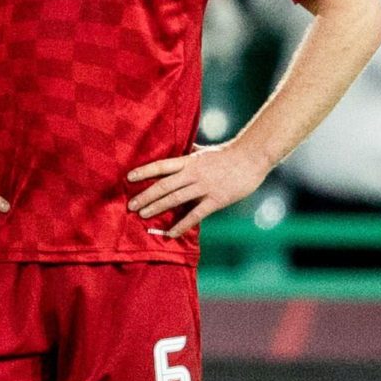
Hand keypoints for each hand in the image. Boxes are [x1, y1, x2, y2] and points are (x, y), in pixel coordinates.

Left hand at [127, 142, 272, 237]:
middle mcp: (193, 174)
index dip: (144, 171)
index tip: (128, 178)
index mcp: (189, 161)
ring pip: (175, 199)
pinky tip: (170, 233)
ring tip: (142, 215)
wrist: (252, 158)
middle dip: (145, 196)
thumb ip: (189, 153)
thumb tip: (178, 147)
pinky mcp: (216, 200)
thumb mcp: (204, 150)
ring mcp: (204, 187)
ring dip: (157, 207)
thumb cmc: (228, 153)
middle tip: (130, 205)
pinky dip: (181, 225)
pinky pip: (195, 214)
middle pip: (164, 185)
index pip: (161, 166)